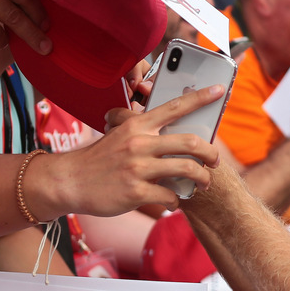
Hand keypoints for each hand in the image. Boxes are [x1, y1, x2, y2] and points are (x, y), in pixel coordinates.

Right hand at [40, 85, 224, 216]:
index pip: (175, 106)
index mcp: (139, 125)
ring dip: (202, 179)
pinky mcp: (136, 192)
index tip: (219, 90)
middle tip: (215, 162)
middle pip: (191, 142)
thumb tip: (173, 128)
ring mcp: (138, 168)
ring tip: (203, 184)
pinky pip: (170, 196)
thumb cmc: (101, 158)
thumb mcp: (120, 133)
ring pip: (187, 170)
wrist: (70, 181)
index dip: (200, 97)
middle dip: (211, 154)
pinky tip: (172, 200)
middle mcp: (140, 142)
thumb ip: (144, 129)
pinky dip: (176, 200)